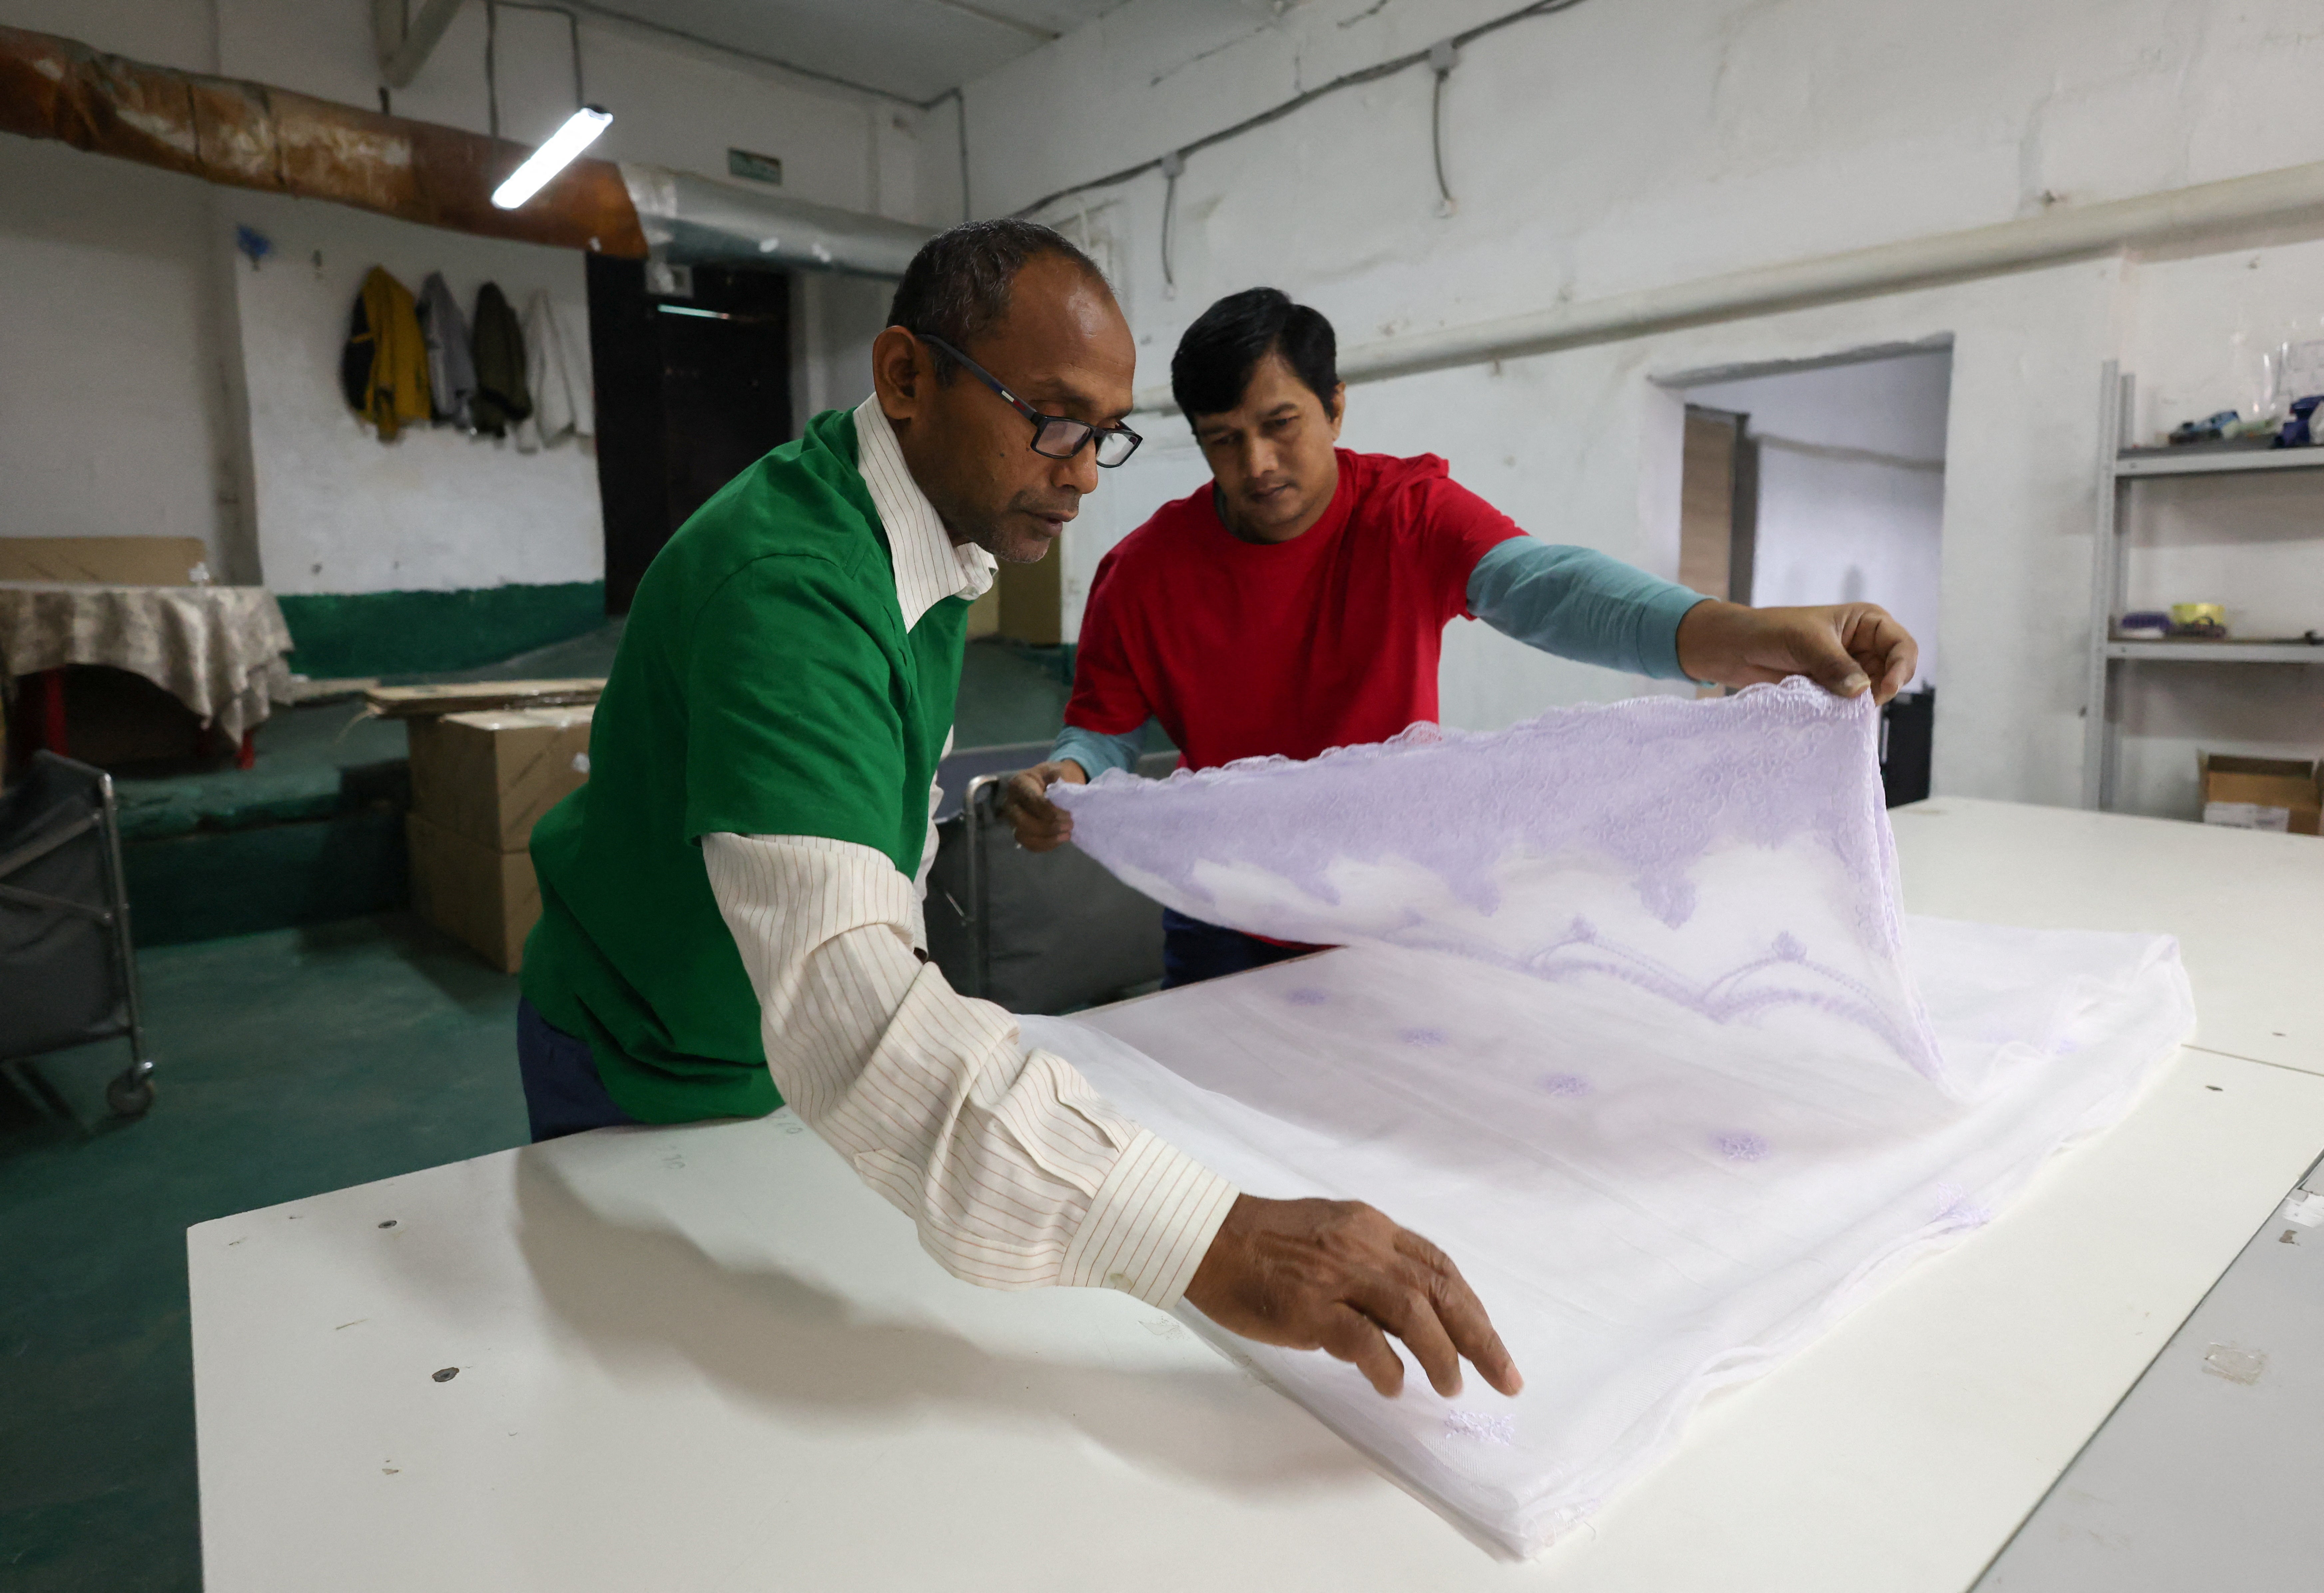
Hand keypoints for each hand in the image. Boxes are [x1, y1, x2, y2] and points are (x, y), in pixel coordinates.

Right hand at [1000, 759, 1085, 851]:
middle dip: (1048, 827)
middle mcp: (1011, 802)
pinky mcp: (1020, 831)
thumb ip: (1060, 781)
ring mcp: (1013, 819)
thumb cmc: (1055, 776)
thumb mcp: (1059, 771)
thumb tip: (1063, 796)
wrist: (1053, 782)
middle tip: (1069, 825)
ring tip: (1067, 835)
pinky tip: (1060, 839)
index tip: (1069, 815)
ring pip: (1023, 836)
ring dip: (1047, 839)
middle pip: (1022, 821)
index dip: (1050, 811)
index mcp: (1019, 783)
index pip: (1031, 801)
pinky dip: (1045, 845)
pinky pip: (1029, 843)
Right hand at [1184, 1194, 1521, 1398]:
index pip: (1438, 1266)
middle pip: (1440, 1289)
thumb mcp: (1330, 1235)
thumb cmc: (1263, 1242)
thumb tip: (1406, 1312)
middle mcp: (1363, 1244)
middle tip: (1505, 1378)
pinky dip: (1386, 1365)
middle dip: (1479, 1337)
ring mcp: (1336, 1273)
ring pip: (1412, 1311)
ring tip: (1451, 1388)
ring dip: (1441, 1354)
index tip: (1491, 1343)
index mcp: (1370, 1226)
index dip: (1472, 1307)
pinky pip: (1362, 1338)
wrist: (1206, 1236)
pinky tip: (1392, 1386)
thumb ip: (1370, 1263)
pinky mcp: (1308, 1305)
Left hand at [1675, 600, 1918, 704]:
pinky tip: (1828, 712)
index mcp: (1868, 622)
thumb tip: (1862, 690)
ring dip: (1858, 703)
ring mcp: (1851, 670)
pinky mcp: (1834, 690)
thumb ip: (1834, 664)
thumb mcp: (1805, 641)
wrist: (1736, 649)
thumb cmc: (1770, 631)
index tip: (1882, 690)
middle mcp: (1865, 646)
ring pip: (1872, 694)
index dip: (1900, 668)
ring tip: (1833, 703)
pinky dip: (1844, 712)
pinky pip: (1851, 706)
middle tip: (1855, 704)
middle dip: (1879, 690)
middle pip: (1893, 673)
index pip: (1902, 646)